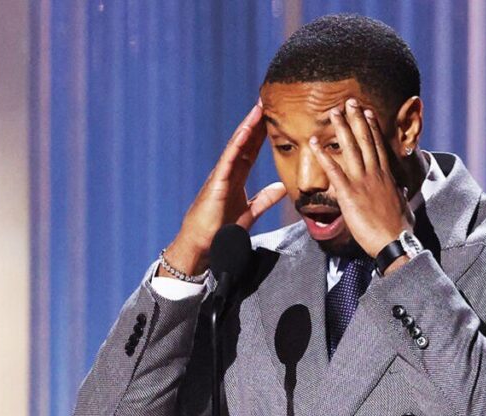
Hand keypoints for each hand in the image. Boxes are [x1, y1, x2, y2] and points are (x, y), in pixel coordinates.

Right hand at [161, 101, 286, 275]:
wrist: (202, 245)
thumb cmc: (221, 230)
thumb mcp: (250, 212)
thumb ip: (265, 199)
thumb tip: (282, 187)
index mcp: (236, 177)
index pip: (252, 149)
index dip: (262, 133)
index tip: (274, 116)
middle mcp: (228, 171)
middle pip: (245, 141)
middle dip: (256, 122)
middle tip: (267, 100)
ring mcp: (221, 174)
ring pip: (236, 145)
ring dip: (248, 125)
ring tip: (259, 107)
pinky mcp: (216, 182)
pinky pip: (228, 158)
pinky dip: (237, 143)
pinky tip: (246, 130)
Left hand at [309, 98, 413, 260]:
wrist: (395, 242)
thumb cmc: (399, 228)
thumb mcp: (402, 205)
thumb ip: (397, 194)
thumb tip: (401, 190)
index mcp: (386, 176)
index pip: (377, 146)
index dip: (371, 127)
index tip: (367, 112)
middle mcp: (375, 173)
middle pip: (365, 140)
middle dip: (357, 119)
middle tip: (349, 101)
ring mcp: (363, 182)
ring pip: (351, 149)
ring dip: (341, 128)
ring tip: (332, 111)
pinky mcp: (350, 194)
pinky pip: (334, 171)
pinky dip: (323, 155)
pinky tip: (313, 143)